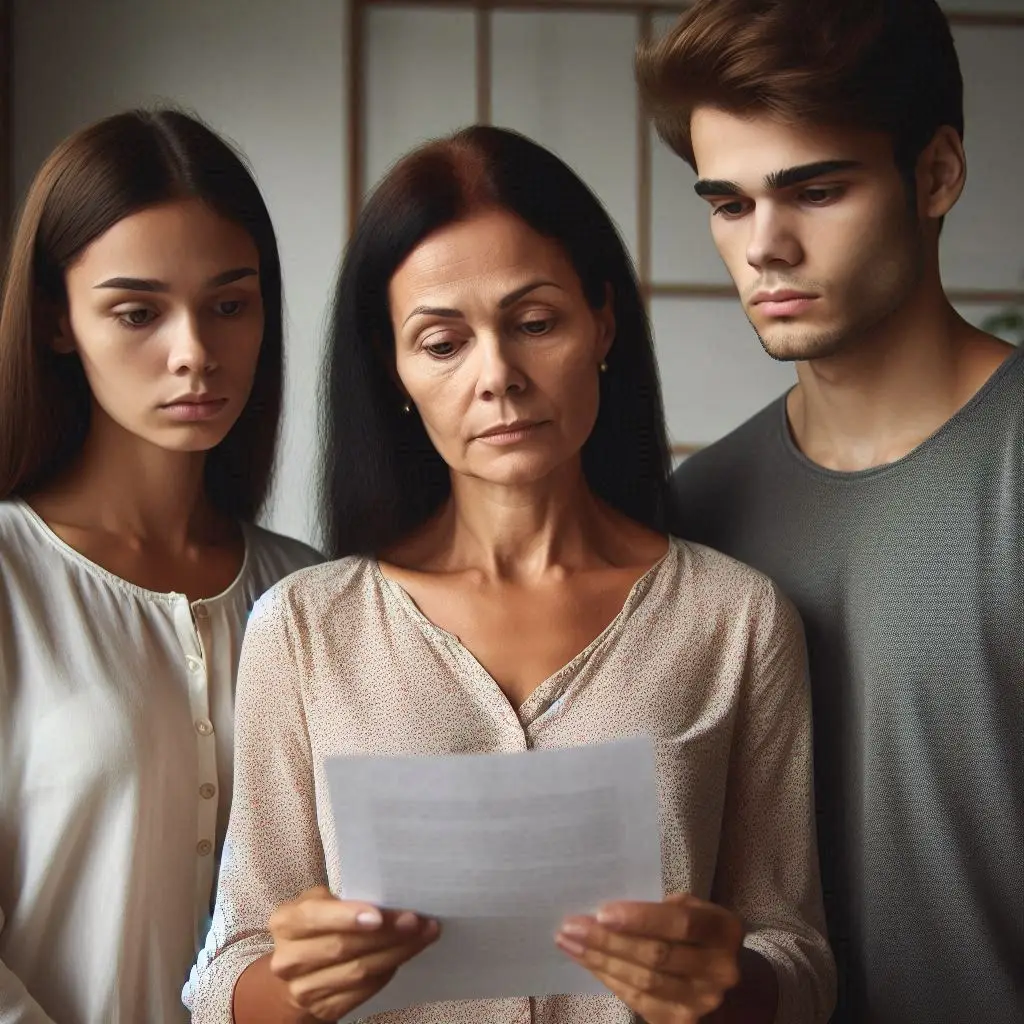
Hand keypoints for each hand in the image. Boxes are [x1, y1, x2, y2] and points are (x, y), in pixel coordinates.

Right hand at [267, 885, 439, 1021]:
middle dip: (385, 933)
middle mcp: (289, 959)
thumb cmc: (317, 924)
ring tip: (423, 934)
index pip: (316, 917)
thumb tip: (388, 897)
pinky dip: (388, 970)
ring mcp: (304, 989)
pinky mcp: (324, 1009)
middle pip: (344, 947)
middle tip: (416, 920)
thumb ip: (343, 900)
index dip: (348, 917)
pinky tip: (405, 954)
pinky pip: (364, 991)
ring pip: (358, 972)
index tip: (378, 916)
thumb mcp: (320, 903)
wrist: (297, 973)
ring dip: (396, 952)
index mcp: (286, 922)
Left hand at [555, 892, 742, 1022]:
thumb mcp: (692, 909)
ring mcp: (701, 1002)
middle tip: (571, 927)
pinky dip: (608, 978)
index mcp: (723, 930)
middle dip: (608, 941)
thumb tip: (608, 911)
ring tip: (569, 942)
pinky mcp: (680, 1022)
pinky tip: (587, 961)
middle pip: (656, 956)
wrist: (719, 978)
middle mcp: (719, 970)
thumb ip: (663, 908)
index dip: (640, 919)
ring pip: (643, 981)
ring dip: (600, 961)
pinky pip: (637, 1000)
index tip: (601, 912)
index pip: (681, 924)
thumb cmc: (697, 933)